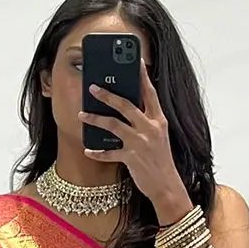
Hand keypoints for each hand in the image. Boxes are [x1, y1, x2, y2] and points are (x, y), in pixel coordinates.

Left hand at [79, 63, 191, 221]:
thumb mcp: (159, 137)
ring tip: (81, 115)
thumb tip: (128, 108)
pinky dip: (98, 152)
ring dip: (95, 119)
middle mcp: (150, 128)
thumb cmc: (161, 161)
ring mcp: (140, 143)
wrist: (167, 187)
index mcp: (159, 120)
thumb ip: (146, 121)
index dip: (142, 75)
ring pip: (113, 124)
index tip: (135, 60)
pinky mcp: (131, 158)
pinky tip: (88, 150)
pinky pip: (110, 153)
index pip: (149, 93)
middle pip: (126, 105)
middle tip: (93, 87)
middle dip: (107, 94)